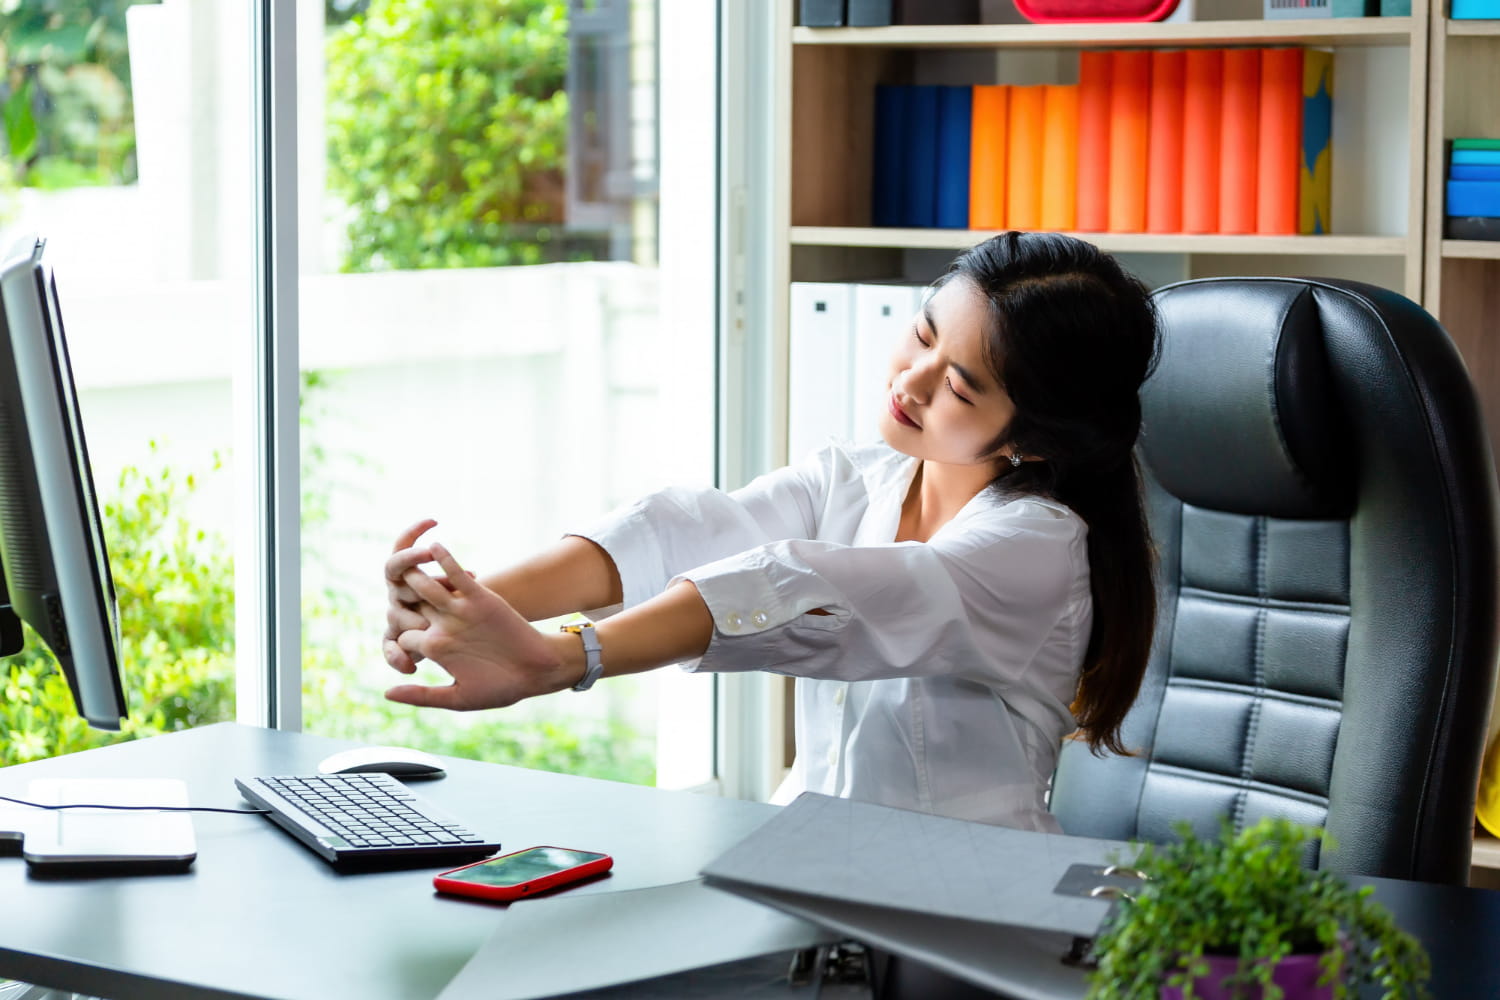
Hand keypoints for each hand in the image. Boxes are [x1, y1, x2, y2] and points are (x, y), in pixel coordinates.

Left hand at [385, 542, 573, 710]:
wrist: (536, 672)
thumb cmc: (500, 689)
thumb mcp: (457, 698)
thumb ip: (421, 696)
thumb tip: (386, 693)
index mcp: (435, 648)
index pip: (403, 636)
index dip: (394, 640)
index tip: (392, 641)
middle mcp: (444, 625)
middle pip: (410, 606)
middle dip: (398, 601)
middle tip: (389, 590)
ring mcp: (461, 609)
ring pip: (428, 587)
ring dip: (414, 575)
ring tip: (403, 564)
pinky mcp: (480, 597)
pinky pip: (458, 575)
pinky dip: (446, 560)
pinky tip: (434, 546)